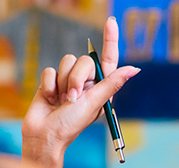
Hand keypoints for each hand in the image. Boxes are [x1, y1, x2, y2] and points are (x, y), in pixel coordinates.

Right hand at [22, 16, 139, 167]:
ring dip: (63, 83)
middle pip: (84, 60)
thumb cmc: (71, 124)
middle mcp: (86, 82)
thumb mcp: (94, 103)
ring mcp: (68, 81)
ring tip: (62, 101)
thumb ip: (111, 84)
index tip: (111, 21)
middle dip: (77, 78)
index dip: (110, 39)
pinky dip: (50, 85)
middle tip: (72, 98)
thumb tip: (134, 69)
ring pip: (67, 62)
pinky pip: (50, 70)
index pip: (108, 58)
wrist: (44, 135)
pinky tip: (50, 99)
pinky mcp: (51, 82)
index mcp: (101, 87)